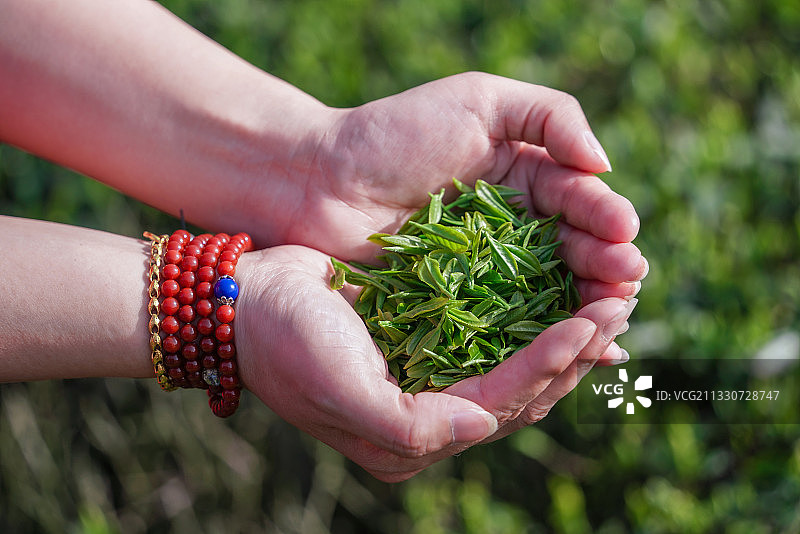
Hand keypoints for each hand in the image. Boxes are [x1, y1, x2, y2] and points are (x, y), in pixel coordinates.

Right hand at [235, 245, 636, 481]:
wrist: (246, 301)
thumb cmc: (287, 344)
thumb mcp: (341, 390)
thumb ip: (412, 424)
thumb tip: (482, 422)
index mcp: (413, 436)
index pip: (499, 403)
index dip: (547, 366)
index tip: (589, 323)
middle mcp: (431, 411)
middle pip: (521, 389)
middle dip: (573, 350)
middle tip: (619, 303)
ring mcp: (431, 372)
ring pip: (516, 359)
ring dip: (562, 330)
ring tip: (608, 295)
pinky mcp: (430, 335)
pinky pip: (495, 329)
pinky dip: (531, 312)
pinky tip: (564, 292)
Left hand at [285, 72, 645, 301]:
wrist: (318, 180)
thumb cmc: (394, 134)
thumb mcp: (478, 100)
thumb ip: (549, 116)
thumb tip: (603, 165)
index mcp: (524, 174)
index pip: (579, 200)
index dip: (605, 219)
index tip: (623, 235)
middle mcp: (513, 225)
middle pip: (573, 250)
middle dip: (606, 264)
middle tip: (626, 281)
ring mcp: (487, 269)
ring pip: (550, 290)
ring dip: (585, 303)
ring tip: (611, 314)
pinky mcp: (460, 304)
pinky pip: (508, 321)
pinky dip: (542, 335)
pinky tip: (574, 348)